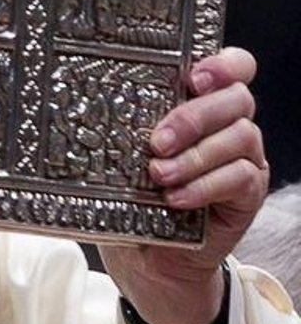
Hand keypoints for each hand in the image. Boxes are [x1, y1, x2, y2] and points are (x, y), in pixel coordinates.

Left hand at [100, 47, 267, 323]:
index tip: (193, 76)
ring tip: (158, 174)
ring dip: (195, 155)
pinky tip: (175, 198)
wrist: (149, 259)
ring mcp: (244, 158)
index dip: (223, 64)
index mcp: (200, 103)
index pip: (233, 67)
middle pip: (237, 99)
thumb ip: (119, 127)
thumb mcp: (119, 157)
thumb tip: (75, 101)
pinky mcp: (248, 194)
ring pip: (241, 137)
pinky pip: (240, 179)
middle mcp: (229, 125)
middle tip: (156, 140)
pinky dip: (204, 186)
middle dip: (194, 116)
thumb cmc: (131, 197)